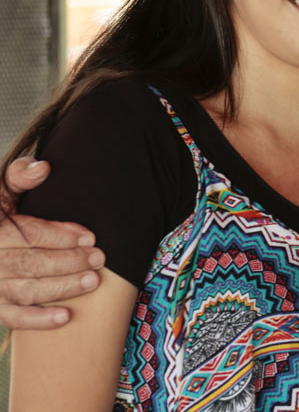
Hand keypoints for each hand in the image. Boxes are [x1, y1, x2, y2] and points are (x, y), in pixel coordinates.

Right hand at [0, 156, 104, 328]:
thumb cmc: (2, 213)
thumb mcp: (3, 191)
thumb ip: (19, 176)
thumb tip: (43, 168)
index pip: (30, 234)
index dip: (61, 236)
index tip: (91, 237)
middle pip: (31, 263)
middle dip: (68, 261)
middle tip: (100, 260)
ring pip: (26, 290)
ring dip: (61, 288)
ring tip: (93, 282)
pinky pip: (13, 317)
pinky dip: (38, 319)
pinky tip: (65, 317)